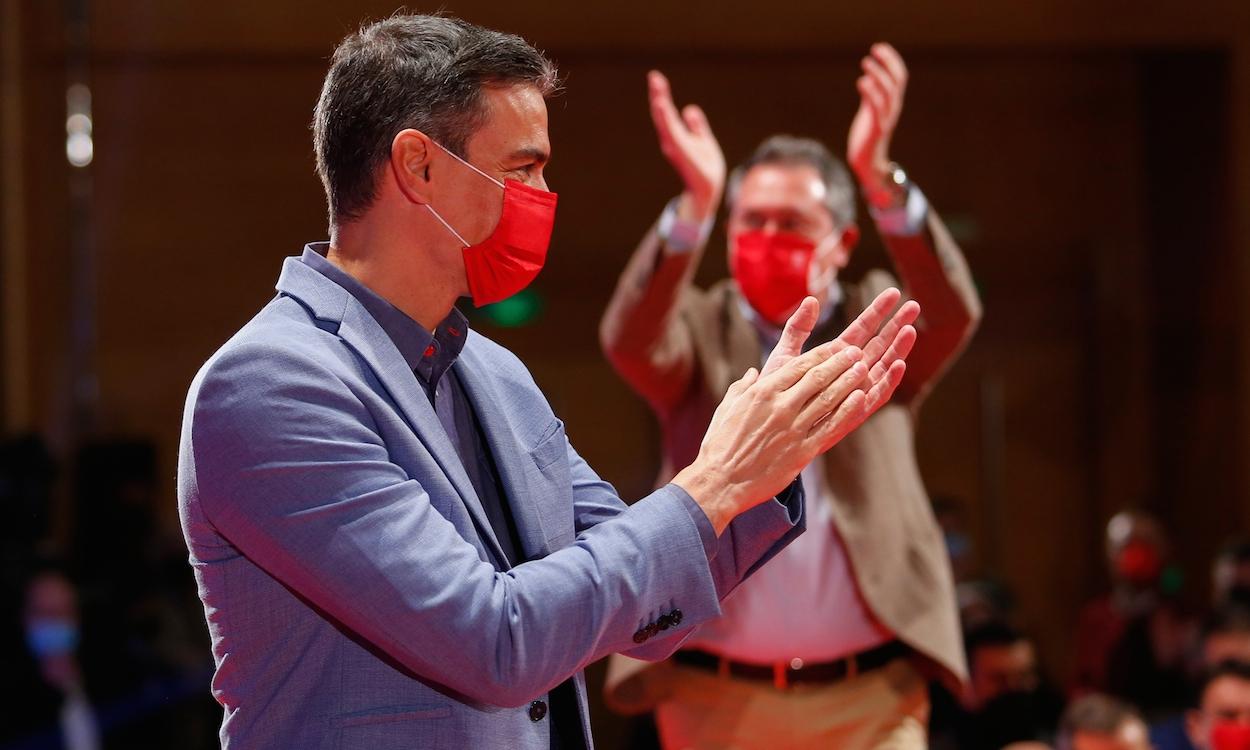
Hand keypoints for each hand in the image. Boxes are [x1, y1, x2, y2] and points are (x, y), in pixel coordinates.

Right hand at [647, 70, 725, 218]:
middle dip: (657, 95)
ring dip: (660, 104)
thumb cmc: (705, 167)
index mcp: (677, 135)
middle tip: (653, 76)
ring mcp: (674, 145)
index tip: (655, 77)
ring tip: (656, 87)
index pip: (667, 111)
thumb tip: (689, 108)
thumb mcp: (703, 140)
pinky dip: (666, 119)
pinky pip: (672, 132)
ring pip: (664, 121)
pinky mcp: (680, 151)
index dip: (661, 94)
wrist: (709, 187)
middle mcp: (671, 139)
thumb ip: (696, 126)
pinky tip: (663, 106)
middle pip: (662, 113)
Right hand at [674, 290, 917, 532]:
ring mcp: (794, 428)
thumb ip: (743, 387)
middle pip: (819, 377)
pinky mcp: (803, 451)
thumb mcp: (726, 408)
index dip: (823, 354)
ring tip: (864, 369)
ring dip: (849, 381)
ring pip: (828, 398)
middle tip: (857, 352)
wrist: (721, 481)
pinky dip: (847, 410)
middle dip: (841, 362)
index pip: (799, 366)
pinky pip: (830, 427)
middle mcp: (781, 406)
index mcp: (762, 392)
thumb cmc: (719, 444)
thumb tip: (754, 373)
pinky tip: (861, 399)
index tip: (837, 346)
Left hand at [847, 43, 907, 195]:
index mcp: (893, 102)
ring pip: (888, 92)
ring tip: (865, 63)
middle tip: (874, 49)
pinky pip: (877, 108)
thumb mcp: (871, 110)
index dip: (892, 60)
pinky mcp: (876, 128)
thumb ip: (872, 94)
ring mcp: (886, 118)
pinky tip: (862, 82)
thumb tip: (870, 77)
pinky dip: (871, 93)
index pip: (899, 77)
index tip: (879, 47)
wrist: (868, 161)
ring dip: (878, 74)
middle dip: (888, 63)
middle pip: (897, 80)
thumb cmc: (868, 134)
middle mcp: (893, 108)